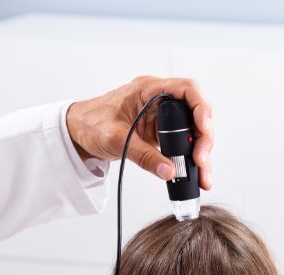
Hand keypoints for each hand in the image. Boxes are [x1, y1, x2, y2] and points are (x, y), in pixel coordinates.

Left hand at [66, 76, 212, 189]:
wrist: (79, 133)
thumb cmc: (91, 124)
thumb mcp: (116, 140)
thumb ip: (143, 156)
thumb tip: (169, 171)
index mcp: (149, 90)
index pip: (187, 90)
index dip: (201, 108)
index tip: (204, 130)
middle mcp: (161, 101)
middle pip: (196, 115)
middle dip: (204, 139)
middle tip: (201, 162)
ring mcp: (163, 118)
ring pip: (193, 132)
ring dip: (201, 153)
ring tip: (202, 175)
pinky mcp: (163, 134)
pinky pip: (184, 145)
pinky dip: (190, 160)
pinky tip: (195, 174)